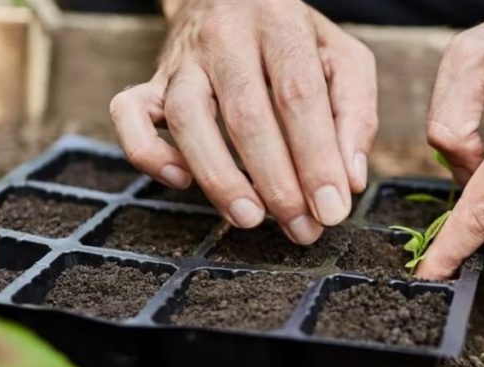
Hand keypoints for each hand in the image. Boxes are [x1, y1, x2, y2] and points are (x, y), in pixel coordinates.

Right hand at [110, 0, 376, 243]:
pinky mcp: (151, 81)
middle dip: (277, 182)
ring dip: (219, 178)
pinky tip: (181, 181)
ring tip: (251, 219)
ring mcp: (182, 59)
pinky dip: (148, 154)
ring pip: (186, 119)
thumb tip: (349, 180)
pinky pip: (128, 115)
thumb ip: (355, 113)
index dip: (316, 158)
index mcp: (280, 22)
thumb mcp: (342, 58)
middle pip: (246, 115)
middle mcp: (226, 36)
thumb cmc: (294, 40)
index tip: (332, 209)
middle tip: (302, 228)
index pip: (299, 95)